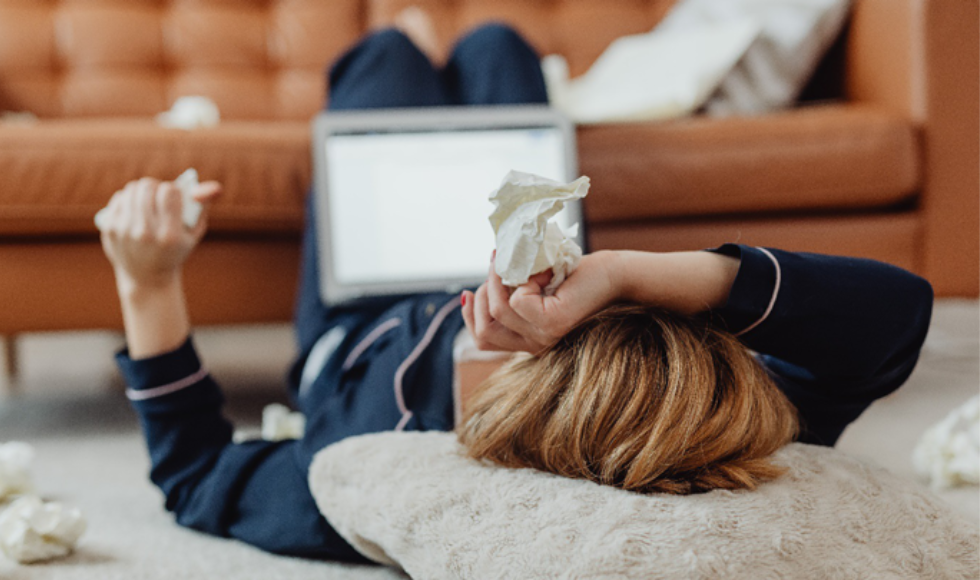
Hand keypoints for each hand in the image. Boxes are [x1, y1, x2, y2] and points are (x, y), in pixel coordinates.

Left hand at [99, 177, 221, 290]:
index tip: (174, 197)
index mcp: (169, 236)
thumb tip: (215, 186)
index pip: (169, 192)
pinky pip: (119, 198)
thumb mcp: (194, 232)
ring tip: (148, 200)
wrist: (146, 277)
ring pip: (132, 189)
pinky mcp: (109, 228)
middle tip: (160, 195)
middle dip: (156, 187)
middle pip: (147, 187)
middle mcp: (145, 233)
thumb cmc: (175, 250)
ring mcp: (124, 231)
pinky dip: (129, 199)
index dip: (173, 190)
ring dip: (142, 191)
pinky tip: (135, 209)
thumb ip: (204, 206)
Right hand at [461, 251, 622, 353]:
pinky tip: (545, 273)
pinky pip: (518, 300)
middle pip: (483, 330)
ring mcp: (544, 337)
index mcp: (527, 340)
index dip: (469, 314)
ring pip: (497, 311)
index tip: (469, 290)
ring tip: (520, 261)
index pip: (482, 339)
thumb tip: (472, 291)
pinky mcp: (553, 323)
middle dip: (482, 294)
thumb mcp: (533, 288)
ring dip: (500, 279)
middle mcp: (534, 345)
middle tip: (497, 265)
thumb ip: (510, 296)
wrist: (614, 277)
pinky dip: (525, 278)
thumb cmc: (576, 278)